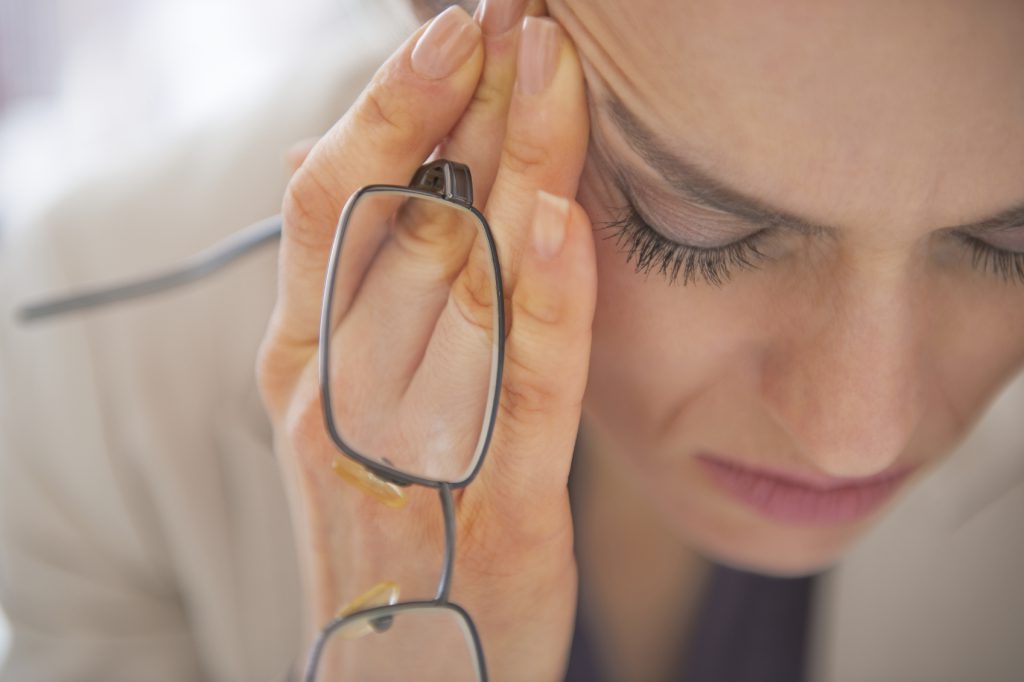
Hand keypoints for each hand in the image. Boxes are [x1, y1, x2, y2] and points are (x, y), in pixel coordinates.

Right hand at [258, 3, 594, 678]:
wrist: (399, 680)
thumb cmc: (382, 530)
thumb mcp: (336, 404)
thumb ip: (335, 284)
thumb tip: (310, 155)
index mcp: (306, 358)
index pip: (333, 198)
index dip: (389, 106)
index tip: (450, 32)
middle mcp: (344, 392)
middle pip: (399, 218)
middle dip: (458, 105)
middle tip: (515, 14)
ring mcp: (416, 448)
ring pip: (463, 283)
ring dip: (513, 166)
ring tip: (554, 67)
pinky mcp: (501, 507)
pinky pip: (524, 391)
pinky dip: (543, 300)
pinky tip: (557, 217)